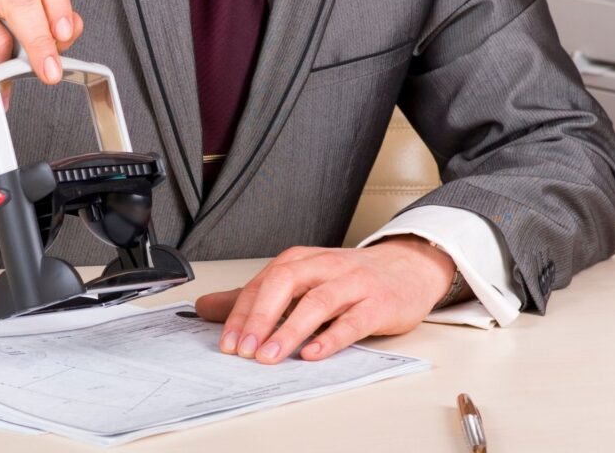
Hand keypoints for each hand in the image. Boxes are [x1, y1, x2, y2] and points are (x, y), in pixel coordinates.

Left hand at [194, 236, 455, 363]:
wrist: (408, 268)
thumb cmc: (349, 277)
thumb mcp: (301, 280)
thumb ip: (255, 296)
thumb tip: (206, 308)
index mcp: (300, 260)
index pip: (262, 283)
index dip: (242, 313)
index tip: (227, 342)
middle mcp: (324, 267)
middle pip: (285, 284)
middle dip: (260, 317)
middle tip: (243, 348)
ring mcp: (353, 284)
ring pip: (317, 302)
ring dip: (290, 330)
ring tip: (270, 355)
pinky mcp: (378, 304)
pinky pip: (352, 321)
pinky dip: (331, 338)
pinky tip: (312, 353)